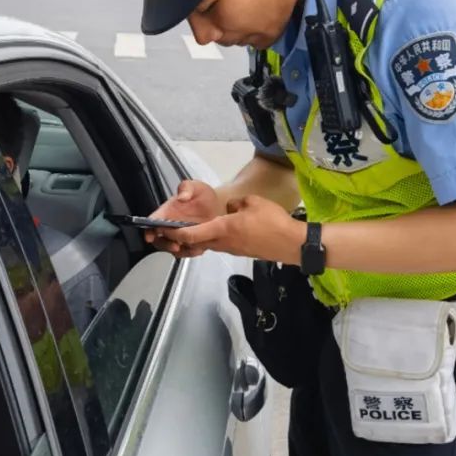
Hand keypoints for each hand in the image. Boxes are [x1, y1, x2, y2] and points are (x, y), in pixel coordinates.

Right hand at [145, 181, 222, 254]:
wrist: (218, 205)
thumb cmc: (203, 195)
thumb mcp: (196, 186)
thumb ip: (186, 187)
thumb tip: (181, 196)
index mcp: (167, 211)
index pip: (152, 221)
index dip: (149, 230)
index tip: (151, 235)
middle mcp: (170, 225)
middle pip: (159, 239)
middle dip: (164, 244)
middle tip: (175, 245)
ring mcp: (180, 235)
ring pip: (172, 247)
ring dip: (178, 250)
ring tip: (189, 246)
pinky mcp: (190, 242)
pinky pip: (186, 251)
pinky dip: (190, 252)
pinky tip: (198, 248)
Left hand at [161, 195, 304, 262]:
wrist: (292, 244)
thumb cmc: (273, 221)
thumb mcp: (253, 202)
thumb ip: (236, 203)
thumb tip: (230, 208)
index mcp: (222, 228)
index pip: (190, 234)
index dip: (174, 232)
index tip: (163, 228)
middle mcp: (223, 243)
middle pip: (197, 242)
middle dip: (183, 237)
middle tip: (174, 228)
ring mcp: (232, 250)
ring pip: (209, 244)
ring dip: (199, 238)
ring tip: (194, 228)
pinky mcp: (241, 253)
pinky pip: (221, 245)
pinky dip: (214, 240)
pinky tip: (219, 231)